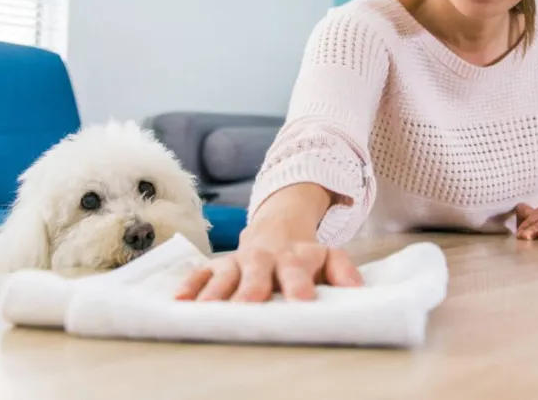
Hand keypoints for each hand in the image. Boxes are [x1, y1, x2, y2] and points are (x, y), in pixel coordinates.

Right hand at [173, 224, 362, 302]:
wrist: (277, 229)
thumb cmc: (304, 256)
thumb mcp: (328, 258)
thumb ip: (343, 271)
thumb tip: (357, 292)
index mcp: (297, 257)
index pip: (299, 272)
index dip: (300, 286)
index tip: (302, 302)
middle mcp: (266, 257)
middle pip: (259, 272)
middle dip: (252, 289)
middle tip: (248, 306)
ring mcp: (239, 259)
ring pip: (227, 274)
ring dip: (217, 291)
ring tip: (208, 309)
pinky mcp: (218, 264)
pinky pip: (201, 273)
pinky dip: (191, 285)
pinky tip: (180, 301)